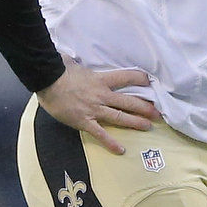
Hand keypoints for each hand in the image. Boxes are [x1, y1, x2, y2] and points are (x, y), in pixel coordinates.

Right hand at [36, 57, 160, 154]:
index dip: (139, 78)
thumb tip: (72, 55)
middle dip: (144, 107)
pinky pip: (100, 134)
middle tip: (158, 113)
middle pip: (128, 101)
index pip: (126, 77)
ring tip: (148, 126)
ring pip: (119, 117)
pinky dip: (111, 143)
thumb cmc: (58, 69)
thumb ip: (78, 61)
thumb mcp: (72, 61)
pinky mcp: (84, 121)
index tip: (150, 82)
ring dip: (135, 122)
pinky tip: (121, 150)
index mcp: (100, 79)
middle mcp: (101, 94)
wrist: (47, 81)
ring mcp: (94, 109)